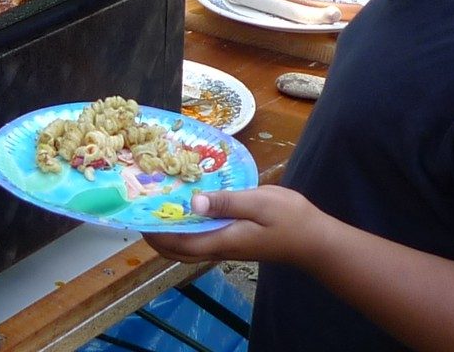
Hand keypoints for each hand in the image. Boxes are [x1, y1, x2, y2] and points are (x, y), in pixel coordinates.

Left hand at [144, 185, 327, 264]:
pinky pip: (203, 240)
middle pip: (179, 251)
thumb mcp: (258, 202)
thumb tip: (192, 203)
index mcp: (222, 240)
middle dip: (157, 237)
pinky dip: (188, 230)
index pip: (179, 243)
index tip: (138, 217)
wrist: (315, 241)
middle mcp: (221, 248)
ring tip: (159, 212)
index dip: (156, 233)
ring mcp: (229, 247)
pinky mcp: (236, 243)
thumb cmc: (290, 219)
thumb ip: (225, 202)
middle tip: (141, 215)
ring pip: (190, 247)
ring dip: (171, 235)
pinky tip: (189, 211)